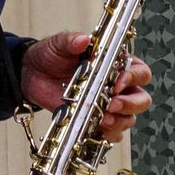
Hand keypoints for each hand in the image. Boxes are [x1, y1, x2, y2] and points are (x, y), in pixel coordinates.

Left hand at [21, 31, 153, 141]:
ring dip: (119, 121)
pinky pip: (112, 133)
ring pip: (128, 118)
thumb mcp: (59, 44)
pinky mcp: (95, 121)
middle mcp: (117, 87)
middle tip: (113, 104)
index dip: (133, 78)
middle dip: (131, 104)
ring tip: (103, 119)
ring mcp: (107, 106)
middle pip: (141, 99)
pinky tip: (96, 130)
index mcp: (116, 64)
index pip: (139, 72)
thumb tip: (82, 40)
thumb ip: (70, 41)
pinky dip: (107, 134)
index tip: (117, 82)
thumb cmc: (52, 56)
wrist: (33, 74)